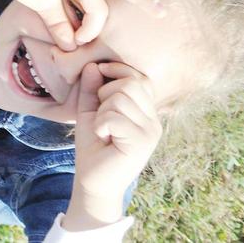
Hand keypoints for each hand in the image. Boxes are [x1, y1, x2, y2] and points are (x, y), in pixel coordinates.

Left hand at [70, 62, 161, 207]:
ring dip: (102, 112)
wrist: (93, 179)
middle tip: (101, 114)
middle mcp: (153, 120)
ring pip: (121, 99)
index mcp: (145, 111)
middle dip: (106, 92)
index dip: (118, 70)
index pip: (139, 78)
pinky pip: (115, 118)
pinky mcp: (142, 143)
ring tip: (103, 129)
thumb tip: (94, 64)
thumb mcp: (90, 110)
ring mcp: (150, 132)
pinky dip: (101, 125)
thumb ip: (92, 88)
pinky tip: (104, 138)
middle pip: (131, 84)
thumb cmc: (93, 144)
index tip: (99, 71)